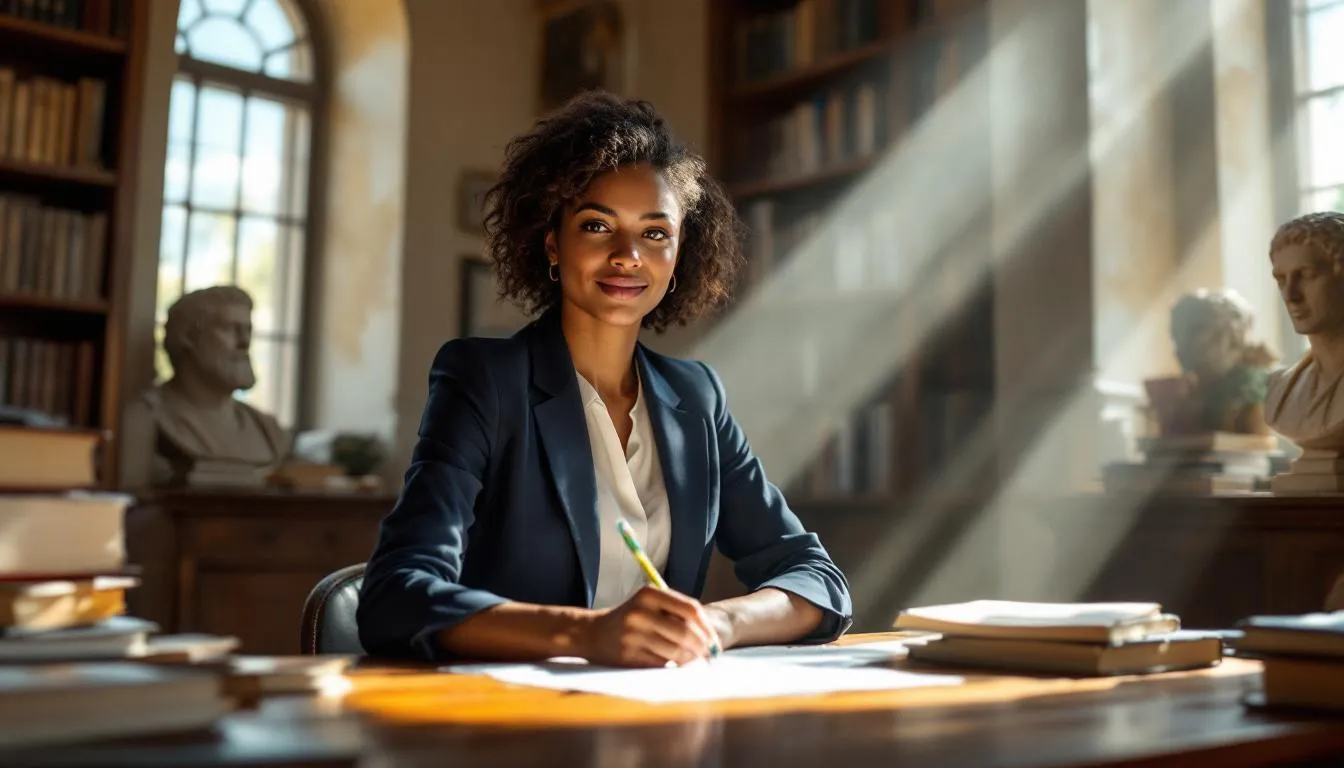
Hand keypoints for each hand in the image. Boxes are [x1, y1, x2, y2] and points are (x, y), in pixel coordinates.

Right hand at [579, 586, 720, 666]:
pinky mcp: (628, 654)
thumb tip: (710, 637)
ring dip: (689, 659)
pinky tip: (674, 665)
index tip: (715, 641)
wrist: (592, 633)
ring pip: (675, 651)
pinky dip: (672, 666)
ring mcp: (632, 634)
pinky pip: (661, 663)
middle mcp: (640, 612)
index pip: (690, 609)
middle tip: (709, 656)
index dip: (707, 628)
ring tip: (693, 661)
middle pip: (685, 632)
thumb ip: (676, 613)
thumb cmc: (631, 619)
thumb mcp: (649, 605)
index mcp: (649, 594)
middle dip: (702, 647)